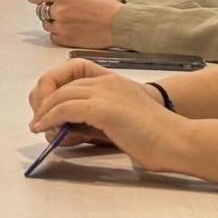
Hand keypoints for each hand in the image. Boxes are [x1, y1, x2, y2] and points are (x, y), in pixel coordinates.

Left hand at [26, 0, 122, 47]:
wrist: (120, 25)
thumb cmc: (107, 7)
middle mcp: (59, 10)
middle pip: (41, 10)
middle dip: (48, 8)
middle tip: (64, 9)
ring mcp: (61, 26)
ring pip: (46, 24)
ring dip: (54, 21)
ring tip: (71, 20)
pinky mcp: (66, 40)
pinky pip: (53, 36)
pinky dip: (59, 33)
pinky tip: (72, 29)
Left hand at [28, 57, 177, 170]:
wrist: (180, 141)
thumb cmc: (157, 138)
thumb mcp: (121, 120)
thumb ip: (96, 118)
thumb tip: (67, 129)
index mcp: (112, 81)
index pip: (71, 76)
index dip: (54, 90)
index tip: (46, 108)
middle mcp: (106, 82)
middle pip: (60, 83)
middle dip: (44, 101)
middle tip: (38, 119)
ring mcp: (105, 93)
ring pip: (60, 95)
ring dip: (44, 111)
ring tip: (38, 126)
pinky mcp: (103, 108)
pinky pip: (65, 108)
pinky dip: (50, 118)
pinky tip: (44, 128)